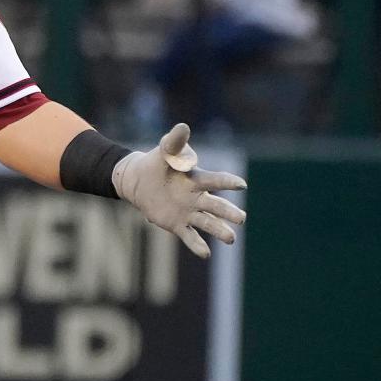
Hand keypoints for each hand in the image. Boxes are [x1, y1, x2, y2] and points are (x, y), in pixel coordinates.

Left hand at [112, 123, 246, 257]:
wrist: (139, 181)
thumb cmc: (157, 163)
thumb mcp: (164, 151)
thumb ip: (175, 142)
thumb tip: (183, 127)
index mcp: (197, 179)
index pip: (215, 181)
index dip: (227, 182)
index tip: (241, 184)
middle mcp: (197, 198)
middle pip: (216, 206)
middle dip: (228, 212)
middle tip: (241, 218)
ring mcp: (188, 213)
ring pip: (208, 223)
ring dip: (220, 231)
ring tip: (231, 238)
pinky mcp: (177, 224)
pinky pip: (189, 236)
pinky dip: (197, 245)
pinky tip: (206, 254)